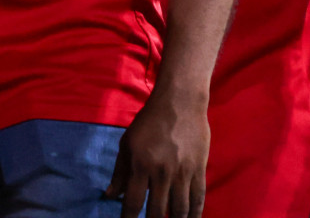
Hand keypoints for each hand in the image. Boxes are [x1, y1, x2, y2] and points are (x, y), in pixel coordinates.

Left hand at [105, 89, 208, 217]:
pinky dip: (195, 214)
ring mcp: (183, 172)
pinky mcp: (199, 170)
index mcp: (140, 164)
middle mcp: (161, 172)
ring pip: (180, 209)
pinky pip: (198, 199)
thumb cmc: (149, 122)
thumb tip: (110, 195)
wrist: (180, 103)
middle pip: (158, 211)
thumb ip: (119, 172)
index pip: (133, 201)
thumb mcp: (127, 143)